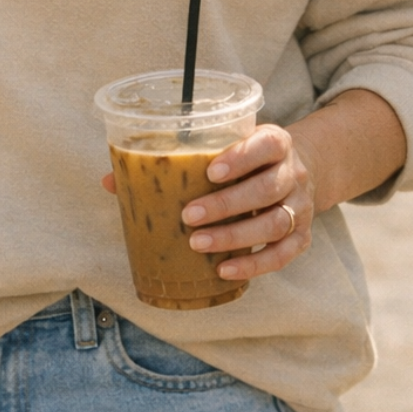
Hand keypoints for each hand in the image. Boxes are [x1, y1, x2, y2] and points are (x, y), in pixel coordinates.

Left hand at [100, 122, 314, 284]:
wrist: (301, 169)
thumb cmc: (247, 157)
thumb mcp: (225, 144)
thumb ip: (177, 157)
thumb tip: (111, 179)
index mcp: (276, 142)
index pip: (266, 145)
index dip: (241, 157)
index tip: (211, 171)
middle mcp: (293, 173)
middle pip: (267, 188)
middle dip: (227, 204)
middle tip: (189, 215)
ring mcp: (300, 206)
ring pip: (275, 222)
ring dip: (236, 235)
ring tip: (199, 243)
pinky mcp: (301, 236)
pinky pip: (282, 254)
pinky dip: (255, 264)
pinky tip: (226, 269)